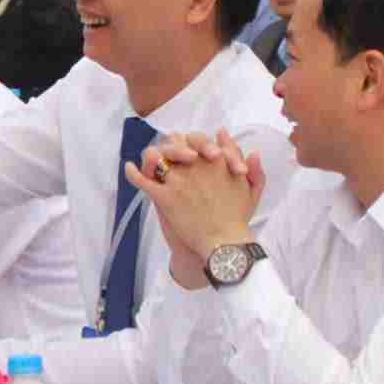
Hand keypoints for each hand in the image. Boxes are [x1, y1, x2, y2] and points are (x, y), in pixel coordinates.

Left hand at [125, 130, 264, 290]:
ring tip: (150, 157)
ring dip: (153, 154)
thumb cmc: (238, 220)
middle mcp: (195, 165)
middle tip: (171, 152)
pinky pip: (142, 180)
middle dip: (173, 145)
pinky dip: (132, 172)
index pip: (198, 139)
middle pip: (176, 143)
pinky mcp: (164, 197)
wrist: (223, 244)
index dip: (192, 142)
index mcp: (216, 161)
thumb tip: (253, 151)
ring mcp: (178, 180)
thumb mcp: (252, 192)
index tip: (190, 149)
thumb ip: (255, 170)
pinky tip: (128, 167)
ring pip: (158, 156)